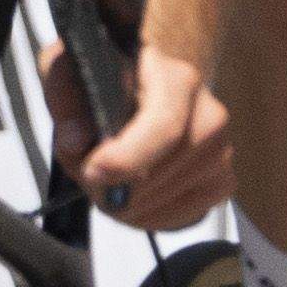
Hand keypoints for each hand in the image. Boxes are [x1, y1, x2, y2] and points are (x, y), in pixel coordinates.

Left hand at [74, 39, 237, 233]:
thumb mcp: (71, 70)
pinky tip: (133, 196)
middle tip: (86, 175)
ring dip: (125, 202)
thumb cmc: (108, 78)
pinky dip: (148, 216)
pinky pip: (182, 216)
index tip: (92, 171)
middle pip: (160, 173)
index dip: (128, 157)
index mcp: (175, 79)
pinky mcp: (222, 181)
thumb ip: (64, 98)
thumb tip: (75, 140)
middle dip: (112, 186)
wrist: (144, 86)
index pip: (164, 126)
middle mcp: (209, 114)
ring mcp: (220, 151)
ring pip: (166, 199)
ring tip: (109, 178)